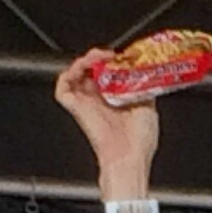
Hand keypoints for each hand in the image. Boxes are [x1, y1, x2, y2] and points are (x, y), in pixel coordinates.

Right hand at [54, 52, 161, 192]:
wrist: (129, 158)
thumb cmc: (139, 142)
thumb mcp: (149, 105)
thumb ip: (143, 86)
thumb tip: (144, 70)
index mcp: (116, 100)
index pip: (108, 73)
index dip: (114, 61)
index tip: (125, 56)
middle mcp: (100, 100)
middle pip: (92, 69)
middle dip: (100, 56)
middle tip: (111, 55)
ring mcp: (86, 103)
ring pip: (76, 73)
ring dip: (85, 59)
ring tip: (97, 56)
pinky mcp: (75, 107)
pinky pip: (63, 86)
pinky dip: (69, 72)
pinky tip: (84, 66)